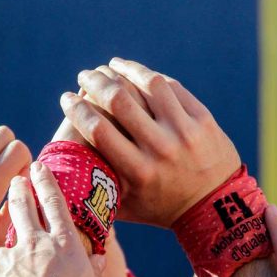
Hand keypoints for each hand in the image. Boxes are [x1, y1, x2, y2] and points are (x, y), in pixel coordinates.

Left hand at [0, 162, 105, 276]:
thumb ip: (94, 273)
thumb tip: (99, 260)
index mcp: (65, 244)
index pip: (55, 203)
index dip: (47, 182)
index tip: (39, 167)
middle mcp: (35, 243)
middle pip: (23, 206)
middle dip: (19, 189)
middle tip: (15, 179)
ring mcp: (9, 257)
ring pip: (5, 246)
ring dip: (8, 254)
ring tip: (13, 275)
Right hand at [61, 58, 240, 226]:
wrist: (217, 209)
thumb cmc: (163, 209)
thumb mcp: (128, 208)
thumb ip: (97, 191)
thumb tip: (59, 174)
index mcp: (139, 172)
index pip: (98, 129)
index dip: (76, 108)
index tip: (66, 98)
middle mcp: (161, 148)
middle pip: (118, 100)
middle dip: (95, 82)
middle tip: (84, 76)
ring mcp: (185, 130)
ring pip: (148, 84)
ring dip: (122, 70)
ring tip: (108, 67)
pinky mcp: (202, 119)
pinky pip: (171, 87)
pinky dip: (147, 75)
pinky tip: (133, 70)